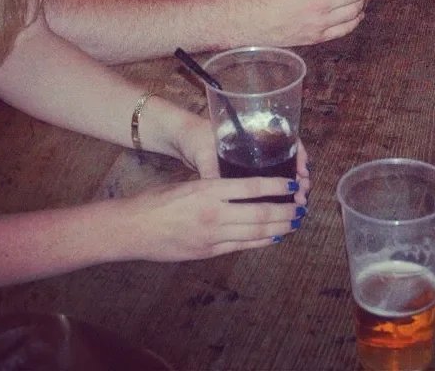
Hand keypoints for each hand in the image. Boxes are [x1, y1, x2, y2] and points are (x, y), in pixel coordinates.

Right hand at [123, 174, 308, 261]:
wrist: (133, 228)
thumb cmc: (158, 200)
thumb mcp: (190, 183)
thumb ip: (216, 187)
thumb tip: (245, 188)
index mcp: (209, 190)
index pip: (251, 187)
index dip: (276, 187)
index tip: (292, 185)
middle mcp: (213, 214)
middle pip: (259, 213)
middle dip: (284, 211)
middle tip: (301, 207)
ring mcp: (211, 236)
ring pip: (253, 232)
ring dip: (278, 228)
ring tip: (294, 222)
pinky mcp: (207, 252)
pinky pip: (240, 246)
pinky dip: (260, 241)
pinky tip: (273, 237)